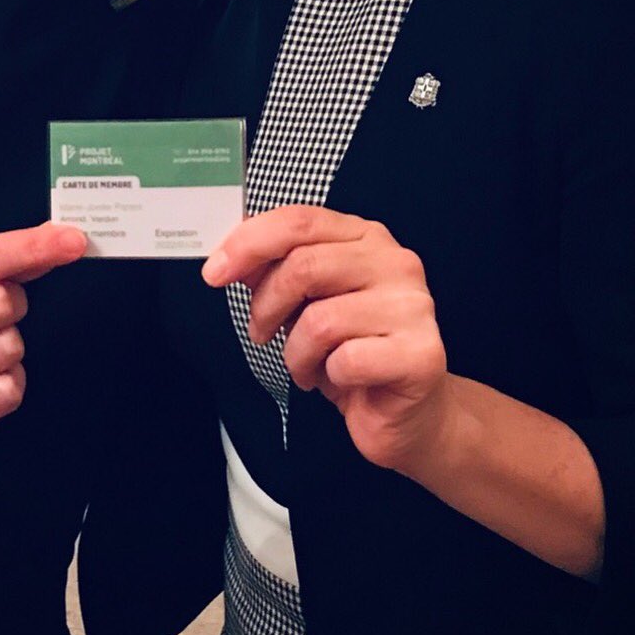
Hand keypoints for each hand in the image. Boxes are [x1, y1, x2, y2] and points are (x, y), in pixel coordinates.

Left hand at [202, 206, 450, 476]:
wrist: (407, 413)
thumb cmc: (355, 354)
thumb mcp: (306, 304)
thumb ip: (275, 272)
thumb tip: (230, 253)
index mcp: (366, 239)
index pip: (300, 221)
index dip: (249, 243)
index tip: (215, 272)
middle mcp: (396, 264)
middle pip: (305, 266)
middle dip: (267, 305)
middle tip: (262, 332)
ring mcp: (413, 307)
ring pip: (321, 319)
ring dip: (297, 352)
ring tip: (307, 364)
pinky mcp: (420, 354)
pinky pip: (347, 360)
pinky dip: (328, 376)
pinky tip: (338, 380)